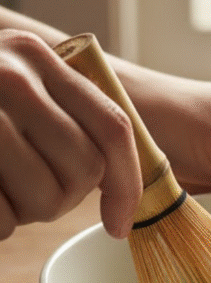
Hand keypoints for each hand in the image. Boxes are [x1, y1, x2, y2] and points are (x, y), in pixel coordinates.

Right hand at [0, 30, 141, 238]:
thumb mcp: (11, 84)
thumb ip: (58, 113)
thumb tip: (121, 189)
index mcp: (37, 57)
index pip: (112, 127)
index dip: (126, 184)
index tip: (118, 225)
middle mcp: (11, 73)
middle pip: (82, 169)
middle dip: (63, 199)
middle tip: (27, 193)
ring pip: (46, 196)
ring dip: (26, 214)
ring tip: (0, 192)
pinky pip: (3, 217)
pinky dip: (0, 224)